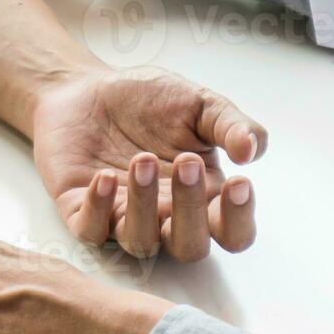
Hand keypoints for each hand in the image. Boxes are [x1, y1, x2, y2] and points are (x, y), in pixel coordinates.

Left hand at [32, 68, 265, 259]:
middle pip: (188, 247)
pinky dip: (99, 208)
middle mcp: (165, 218)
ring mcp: (123, 219)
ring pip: (141, 242)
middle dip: (190, 210)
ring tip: (142, 159)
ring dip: (144, 205)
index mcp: (203, 198)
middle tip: (187, 162)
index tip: (239, 181)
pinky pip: (91, 230)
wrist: (90, 86)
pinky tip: (106, 176)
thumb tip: (252, 150)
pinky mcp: (81, 212)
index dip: (239, 219)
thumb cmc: (151, 102)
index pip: (232, 233)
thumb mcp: (199, 104)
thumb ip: (231, 125)